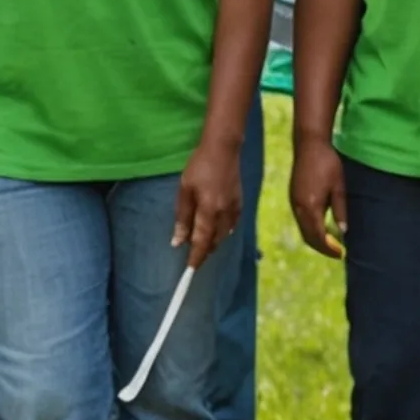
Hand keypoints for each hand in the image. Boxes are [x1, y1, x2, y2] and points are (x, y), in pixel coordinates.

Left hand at [173, 135, 243, 264]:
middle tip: (193, 254)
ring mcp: (235, 208)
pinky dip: (223, 231)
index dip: (196, 258)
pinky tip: (217, 229)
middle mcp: (224, 214)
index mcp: (209, 211)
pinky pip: (232, 224)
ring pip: (224, 235)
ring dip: (213, 241)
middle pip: (215, 241)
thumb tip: (178, 241)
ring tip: (203, 242)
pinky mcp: (240, 202)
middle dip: (204, 250)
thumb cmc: (199, 167)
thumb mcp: (184, 191)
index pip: (202, 243)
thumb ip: (182, 218)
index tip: (190, 270)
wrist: (223, 148)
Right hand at [289, 134, 348, 257]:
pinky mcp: (293, 197)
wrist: (309, 144)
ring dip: (315, 239)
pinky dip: (310, 229)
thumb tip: (343, 232)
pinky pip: (300, 220)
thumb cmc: (328, 163)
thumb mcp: (339, 187)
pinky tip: (322, 227)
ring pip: (303, 229)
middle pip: (308, 237)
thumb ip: (340, 210)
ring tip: (331, 242)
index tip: (341, 254)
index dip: (329, 248)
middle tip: (337, 252)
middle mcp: (298, 207)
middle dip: (322, 247)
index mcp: (310, 206)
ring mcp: (293, 202)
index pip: (318, 236)